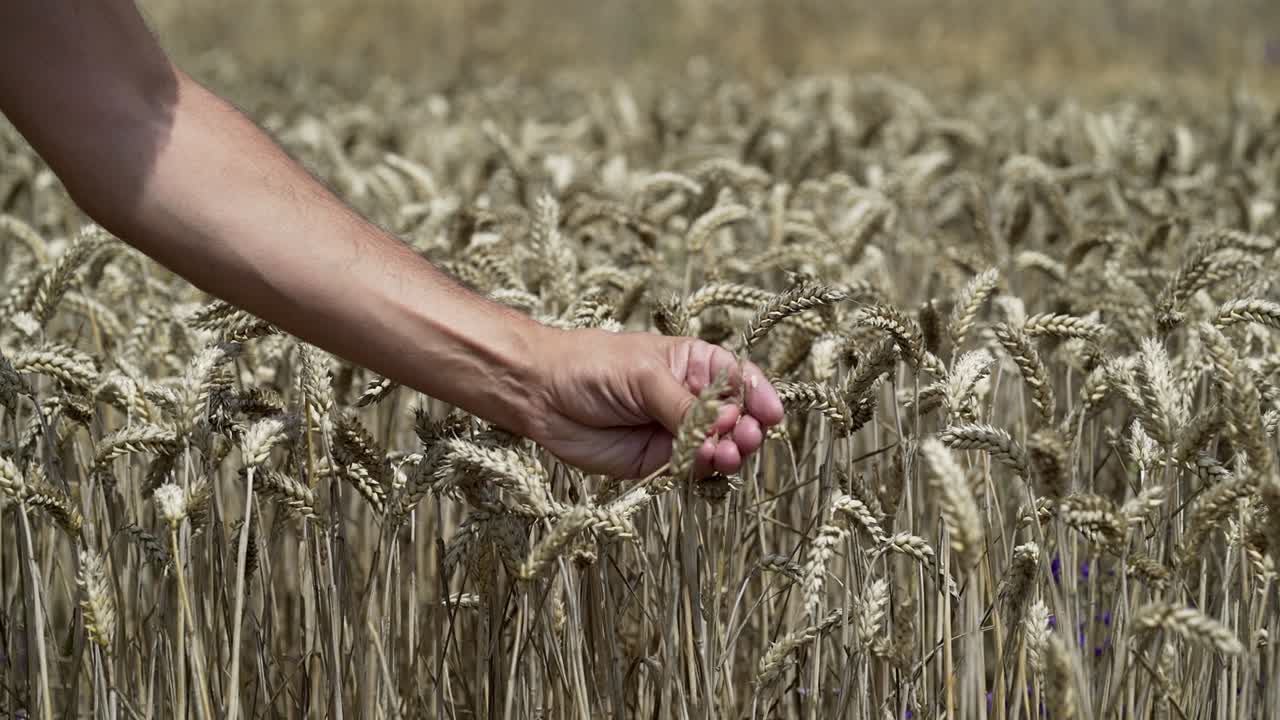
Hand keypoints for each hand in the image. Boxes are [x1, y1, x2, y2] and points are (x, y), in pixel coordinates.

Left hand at [528, 329, 785, 478]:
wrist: (540, 395)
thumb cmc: (591, 367)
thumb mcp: (643, 376)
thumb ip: (684, 406)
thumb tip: (721, 430)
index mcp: (695, 365)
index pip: (740, 380)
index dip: (760, 397)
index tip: (772, 415)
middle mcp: (691, 399)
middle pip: (736, 419)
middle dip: (746, 429)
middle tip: (744, 438)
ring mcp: (676, 432)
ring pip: (717, 448)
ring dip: (728, 453)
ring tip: (726, 454)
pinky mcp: (658, 461)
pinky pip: (691, 470)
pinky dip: (702, 470)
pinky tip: (705, 464)